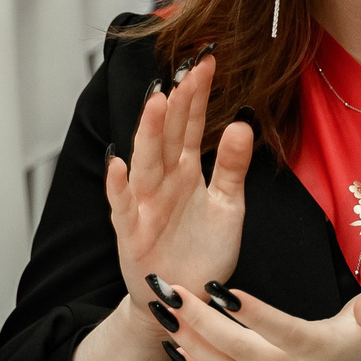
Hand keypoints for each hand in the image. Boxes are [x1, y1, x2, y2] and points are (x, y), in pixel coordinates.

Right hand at [108, 54, 249, 311]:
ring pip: (146, 162)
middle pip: (167, 136)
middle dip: (175, 104)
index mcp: (186, 171)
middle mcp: (163, 181)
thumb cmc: (203, 251)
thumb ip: (233, 168)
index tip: (207, 62)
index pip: (190, 125)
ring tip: (155, 103)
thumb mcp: (229, 207)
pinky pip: (124, 205)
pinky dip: (119, 186)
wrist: (184, 298)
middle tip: (185, 71)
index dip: (197, 96)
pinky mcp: (131, 231)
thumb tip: (241, 124)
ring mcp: (145, 204)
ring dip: (148, 133)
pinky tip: (118, 165)